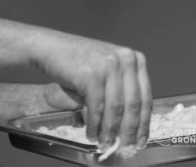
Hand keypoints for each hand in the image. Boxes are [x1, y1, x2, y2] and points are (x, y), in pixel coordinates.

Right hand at [32, 32, 151, 149]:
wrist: (50, 47)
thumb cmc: (78, 59)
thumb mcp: (108, 66)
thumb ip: (123, 85)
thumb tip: (133, 122)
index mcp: (134, 58)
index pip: (144, 96)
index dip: (143, 123)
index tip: (141, 139)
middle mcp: (125, 59)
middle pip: (132, 104)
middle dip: (129, 131)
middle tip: (126, 147)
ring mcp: (108, 66)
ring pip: (115, 109)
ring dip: (110, 131)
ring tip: (106, 143)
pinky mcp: (91, 75)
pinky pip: (96, 108)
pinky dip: (94, 125)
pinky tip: (92, 134)